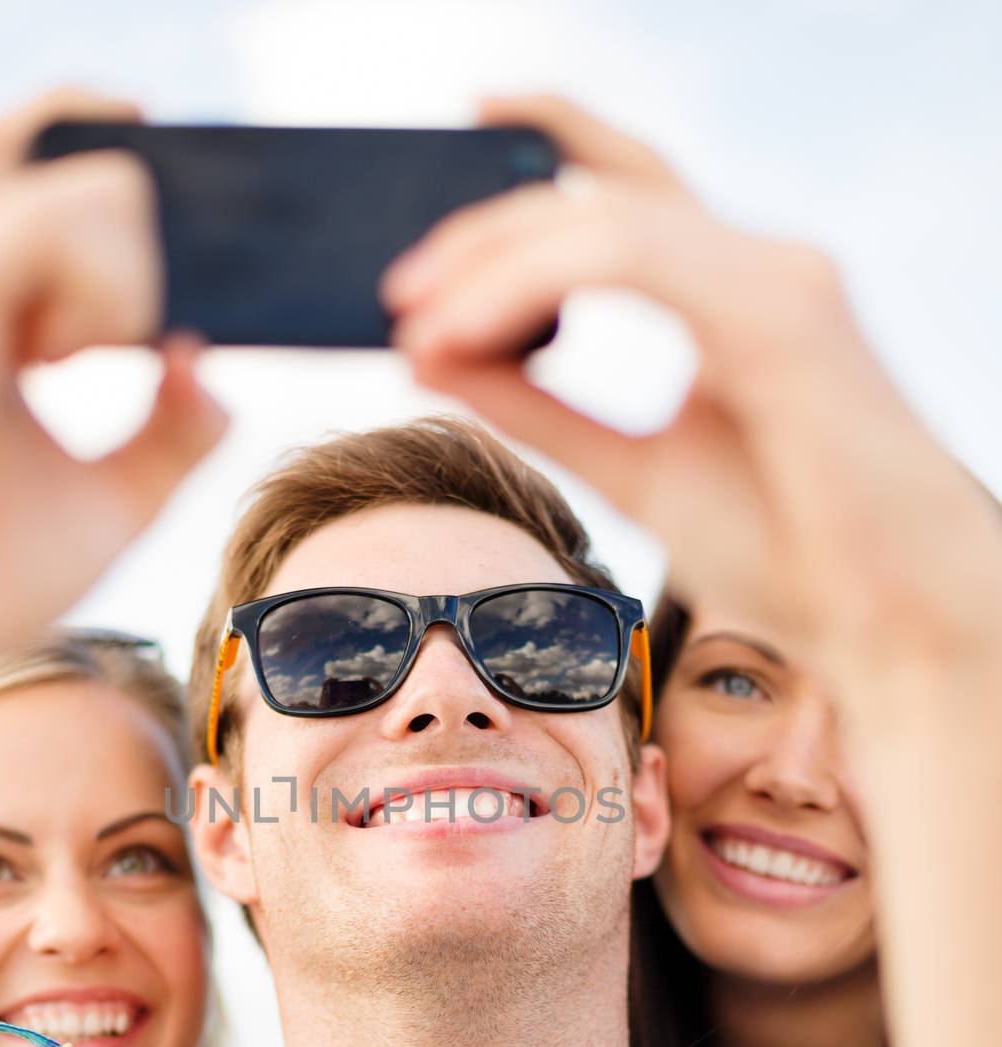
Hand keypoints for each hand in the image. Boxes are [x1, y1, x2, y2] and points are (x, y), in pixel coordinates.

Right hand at [0, 87, 226, 710]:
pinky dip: (103, 281)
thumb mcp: (119, 499)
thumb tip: (215, 367)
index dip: (129, 172)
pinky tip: (87, 359)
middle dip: (130, 154)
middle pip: (40, 136)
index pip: (52, 183)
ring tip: (114, 352)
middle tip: (178, 264)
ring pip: (66, 180)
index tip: (206, 232)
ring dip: (130, 258)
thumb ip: (175, 429)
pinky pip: (40, 228)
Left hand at [384, 95, 1000, 695]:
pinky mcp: (784, 312)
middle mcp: (761, 266)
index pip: (619, 200)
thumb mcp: (633, 472)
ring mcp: (779, 277)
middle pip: (598, 194)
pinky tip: (466, 327)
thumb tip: (431, 355)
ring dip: (492, 259)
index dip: (521, 185)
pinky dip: (532, 284)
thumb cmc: (790, 554)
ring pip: (605, 216)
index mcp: (734, 296)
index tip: (419, 245)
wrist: (892, 620)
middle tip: (394, 289)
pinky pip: (632, 256)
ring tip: (415, 316)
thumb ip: (538, 409)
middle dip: (482, 230)